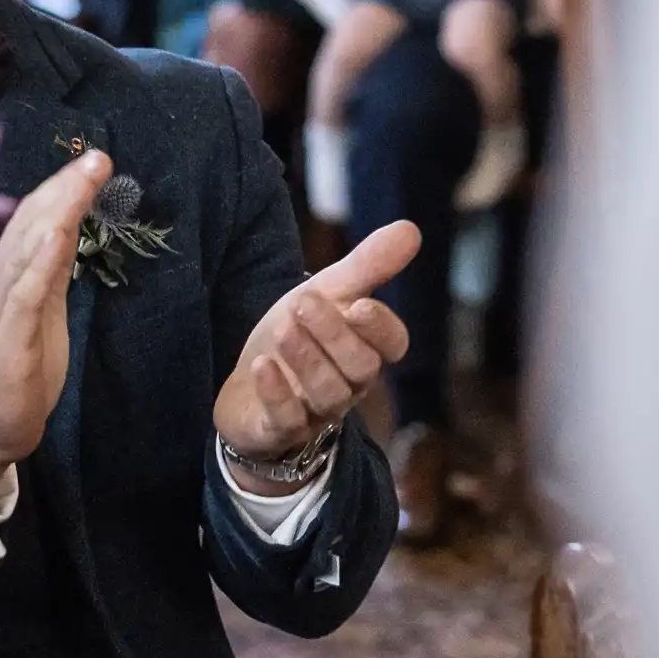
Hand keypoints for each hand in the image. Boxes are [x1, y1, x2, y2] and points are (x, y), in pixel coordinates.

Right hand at [0, 151, 111, 500]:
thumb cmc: (13, 368)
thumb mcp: (41, 310)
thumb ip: (50, 269)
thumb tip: (66, 226)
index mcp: (7, 273)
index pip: (34, 219)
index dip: (63, 189)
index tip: (95, 162)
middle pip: (30, 224)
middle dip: (64, 190)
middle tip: (97, 159)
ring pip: (25, 251)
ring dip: (54, 214)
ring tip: (79, 183)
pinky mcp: (5, 340)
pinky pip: (23, 296)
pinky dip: (38, 263)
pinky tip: (56, 236)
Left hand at [213, 221, 420, 494]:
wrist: (247, 386)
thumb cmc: (297, 336)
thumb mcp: (326, 294)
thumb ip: (367, 266)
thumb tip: (411, 228)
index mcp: (365, 349)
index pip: (392, 345)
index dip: (380, 328)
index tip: (360, 304)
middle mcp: (348, 384)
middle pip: (360, 367)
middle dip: (334, 334)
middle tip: (303, 302)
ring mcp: (315, 411)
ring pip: (327, 393)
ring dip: (306, 358)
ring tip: (284, 329)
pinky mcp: (279, 430)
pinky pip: (286, 419)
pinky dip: (276, 393)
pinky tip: (263, 365)